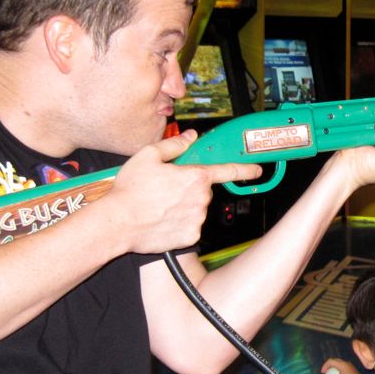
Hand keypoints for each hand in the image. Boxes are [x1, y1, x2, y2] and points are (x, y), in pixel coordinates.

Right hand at [108, 129, 260, 254]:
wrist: (118, 223)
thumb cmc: (131, 191)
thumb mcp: (148, 156)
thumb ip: (174, 145)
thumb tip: (190, 137)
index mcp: (195, 177)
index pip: (227, 170)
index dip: (245, 169)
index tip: (256, 169)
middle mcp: (201, 199)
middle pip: (203, 190)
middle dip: (189, 188)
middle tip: (165, 189)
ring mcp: (197, 219)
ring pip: (196, 209)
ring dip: (183, 206)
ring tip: (159, 205)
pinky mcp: (190, 236)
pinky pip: (189, 227)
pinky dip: (179, 223)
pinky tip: (162, 219)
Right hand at [319, 358, 360, 373]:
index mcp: (342, 364)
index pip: (330, 361)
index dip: (324, 366)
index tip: (322, 373)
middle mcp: (346, 363)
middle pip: (335, 361)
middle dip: (329, 366)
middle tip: (326, 372)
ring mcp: (350, 366)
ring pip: (339, 364)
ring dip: (334, 368)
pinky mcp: (352, 370)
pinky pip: (343, 367)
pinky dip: (338, 370)